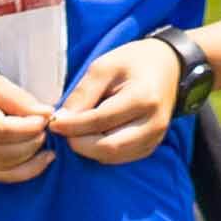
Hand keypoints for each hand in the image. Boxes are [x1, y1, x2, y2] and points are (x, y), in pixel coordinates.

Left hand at [48, 38, 187, 164]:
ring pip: (112, 157)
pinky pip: (120, 158)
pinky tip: (92, 135)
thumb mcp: (104, 66)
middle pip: (107, 147)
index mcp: (143, 99)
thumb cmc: (134, 62)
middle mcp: (153, 124)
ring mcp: (154, 138)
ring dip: (88, 148)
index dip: (72, 126)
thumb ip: (83, 94)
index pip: (100, 122)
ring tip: (76, 131)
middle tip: (62, 129)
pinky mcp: (150, 146)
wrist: (167, 67)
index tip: (52, 122)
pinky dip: (100, 151)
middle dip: (79, 142)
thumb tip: (62, 119)